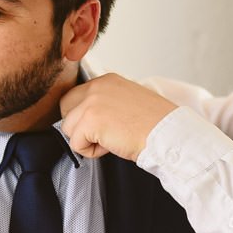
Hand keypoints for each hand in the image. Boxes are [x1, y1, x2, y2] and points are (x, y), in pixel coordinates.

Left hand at [60, 73, 177, 160]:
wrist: (166, 133)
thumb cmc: (155, 123)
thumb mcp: (130, 100)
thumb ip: (108, 101)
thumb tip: (92, 117)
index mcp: (107, 80)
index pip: (77, 96)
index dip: (85, 116)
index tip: (103, 125)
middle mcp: (96, 87)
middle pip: (66, 109)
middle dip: (78, 126)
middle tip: (103, 134)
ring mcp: (91, 103)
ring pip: (68, 129)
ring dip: (87, 140)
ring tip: (112, 139)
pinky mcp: (89, 121)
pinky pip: (75, 144)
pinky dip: (92, 152)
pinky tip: (112, 145)